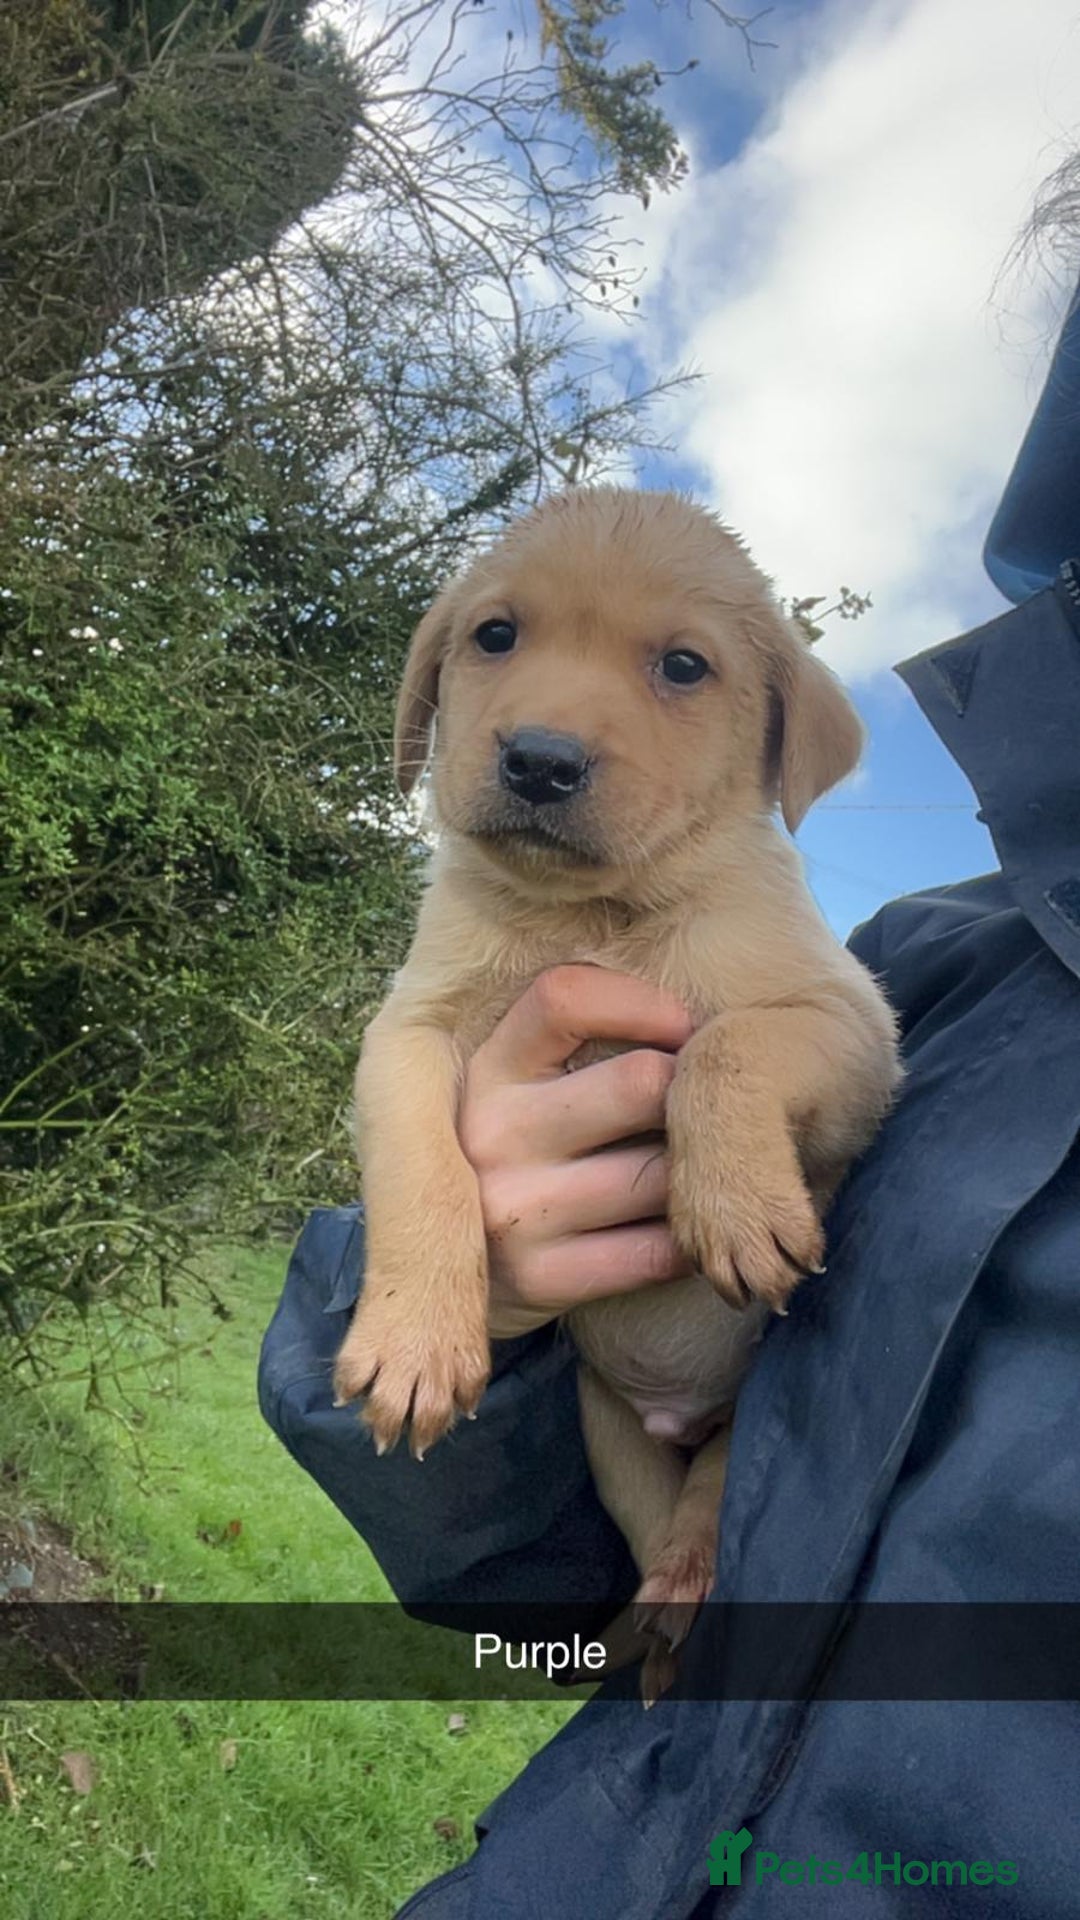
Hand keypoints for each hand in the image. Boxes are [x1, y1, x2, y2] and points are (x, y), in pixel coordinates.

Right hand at [457, 966, 696, 1337]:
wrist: (461, 1284)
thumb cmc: (523, 1161)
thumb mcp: (518, 1090)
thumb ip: (576, 1044)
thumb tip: (693, 1013)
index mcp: (485, 1070)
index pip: (565, 996)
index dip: (643, 1003)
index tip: (684, 1029)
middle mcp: (489, 1133)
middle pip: (640, 1082)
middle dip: (688, 1098)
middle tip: (702, 1116)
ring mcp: (513, 1209)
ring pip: (665, 1173)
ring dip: (697, 1178)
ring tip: (693, 1178)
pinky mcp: (542, 1279)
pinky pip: (661, 1250)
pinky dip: (690, 1240)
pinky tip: (681, 1232)